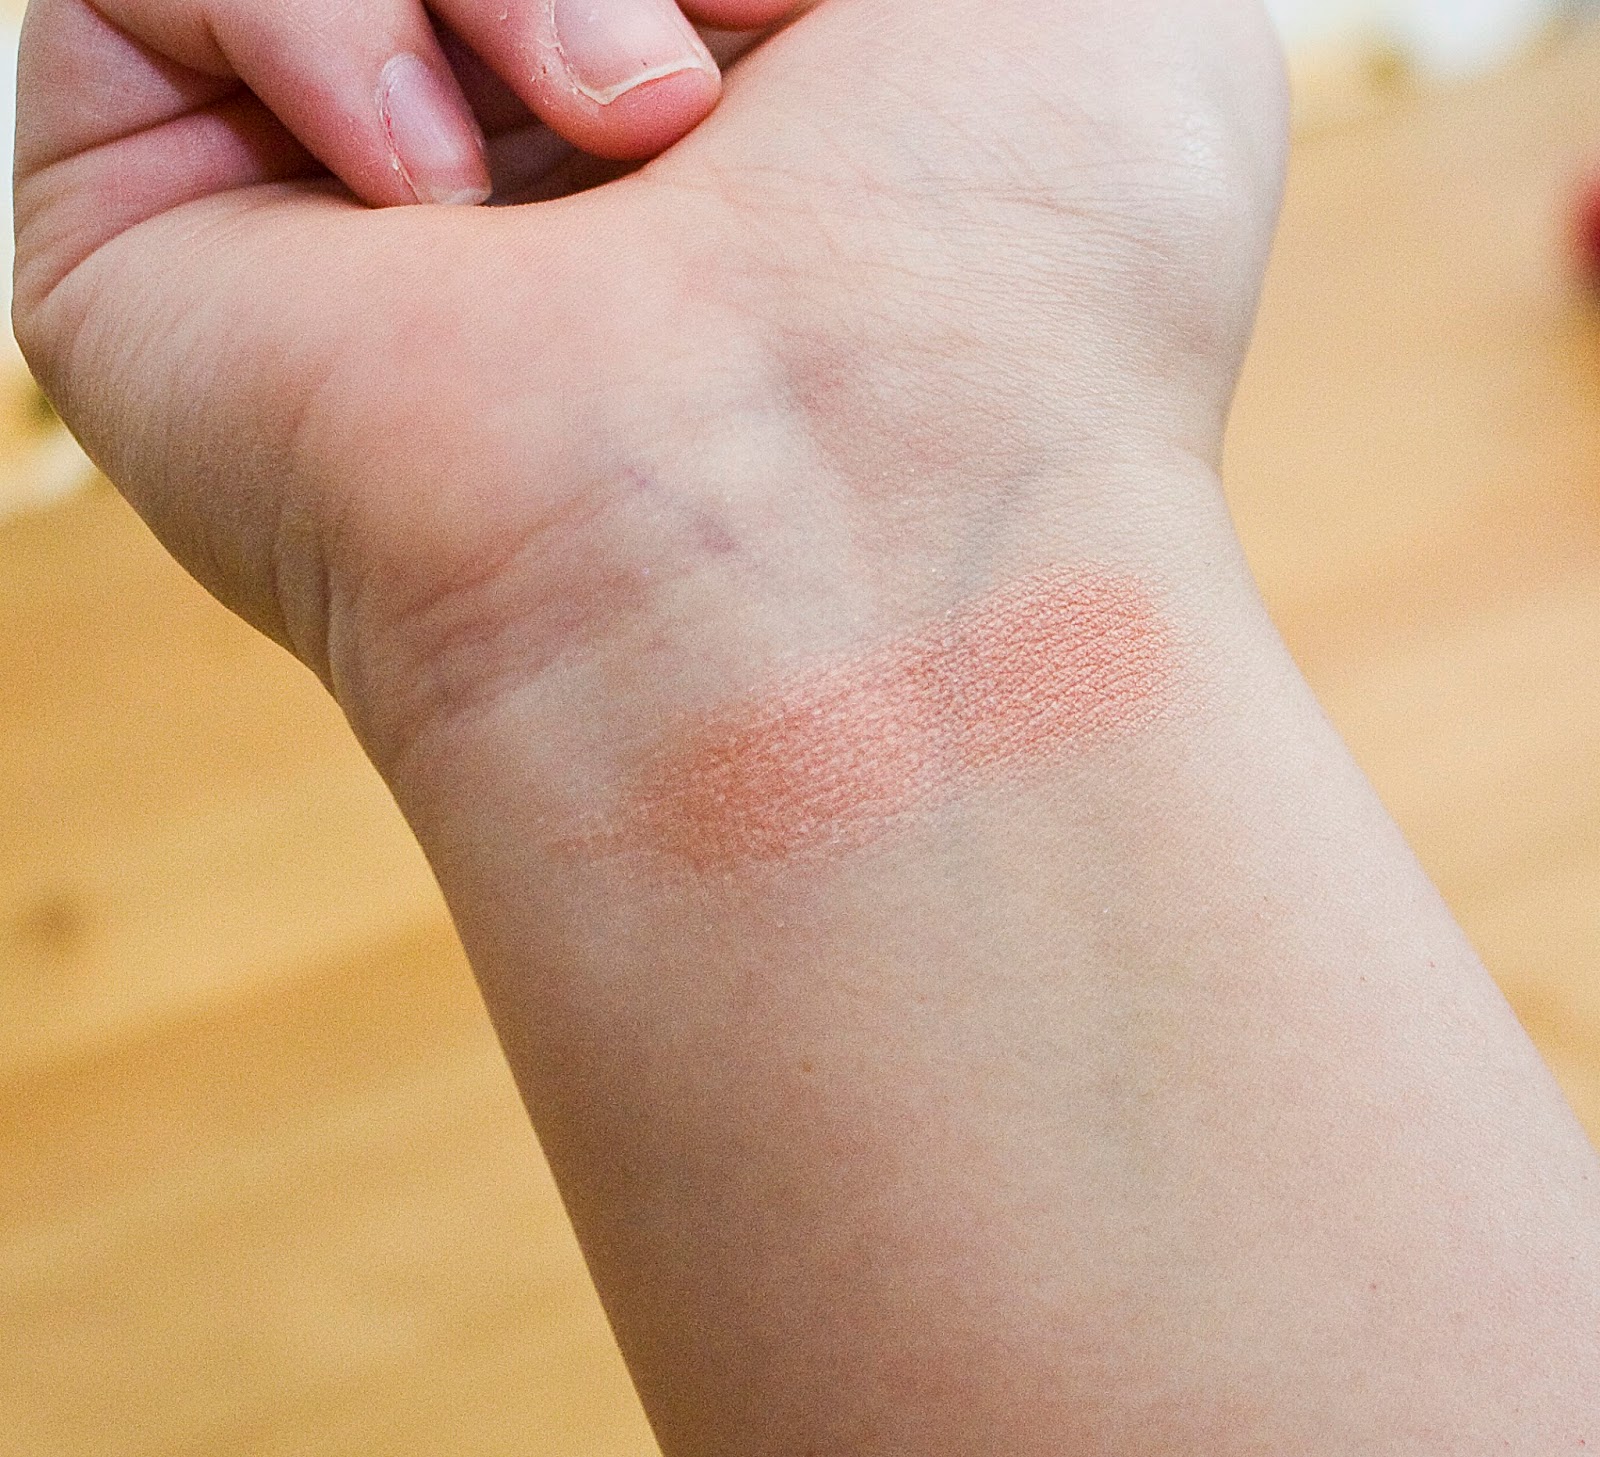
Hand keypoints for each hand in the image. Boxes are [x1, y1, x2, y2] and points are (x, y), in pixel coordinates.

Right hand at [14, 0, 1288, 802]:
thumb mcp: (1109, 18)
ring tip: (640, 127)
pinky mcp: (151, 227)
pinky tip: (443, 201)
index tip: (811, 26)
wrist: (835, 541)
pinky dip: (315, 17)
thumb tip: (739, 24)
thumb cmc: (1019, 291)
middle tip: (711, 95)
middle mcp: (524, 165)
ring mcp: (341, 198)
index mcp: (725, 124)